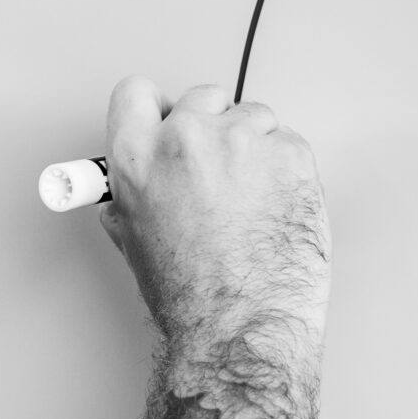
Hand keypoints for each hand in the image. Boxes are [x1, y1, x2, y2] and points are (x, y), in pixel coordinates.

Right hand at [98, 78, 329, 359]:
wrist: (242, 325)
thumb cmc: (192, 298)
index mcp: (138, 159)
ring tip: (253, 201)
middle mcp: (187, 139)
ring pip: (253, 116)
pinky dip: (287, 168)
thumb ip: (130, 204)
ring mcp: (243, 142)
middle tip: (220, 171)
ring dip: (254, 146)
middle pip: (202, 97)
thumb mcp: (135, 245)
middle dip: (212, 126)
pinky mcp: (291, 154)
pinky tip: (277, 207)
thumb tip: (126, 197)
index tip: (167, 120)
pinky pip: (289, 142)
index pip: (136, 93)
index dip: (155, 108)